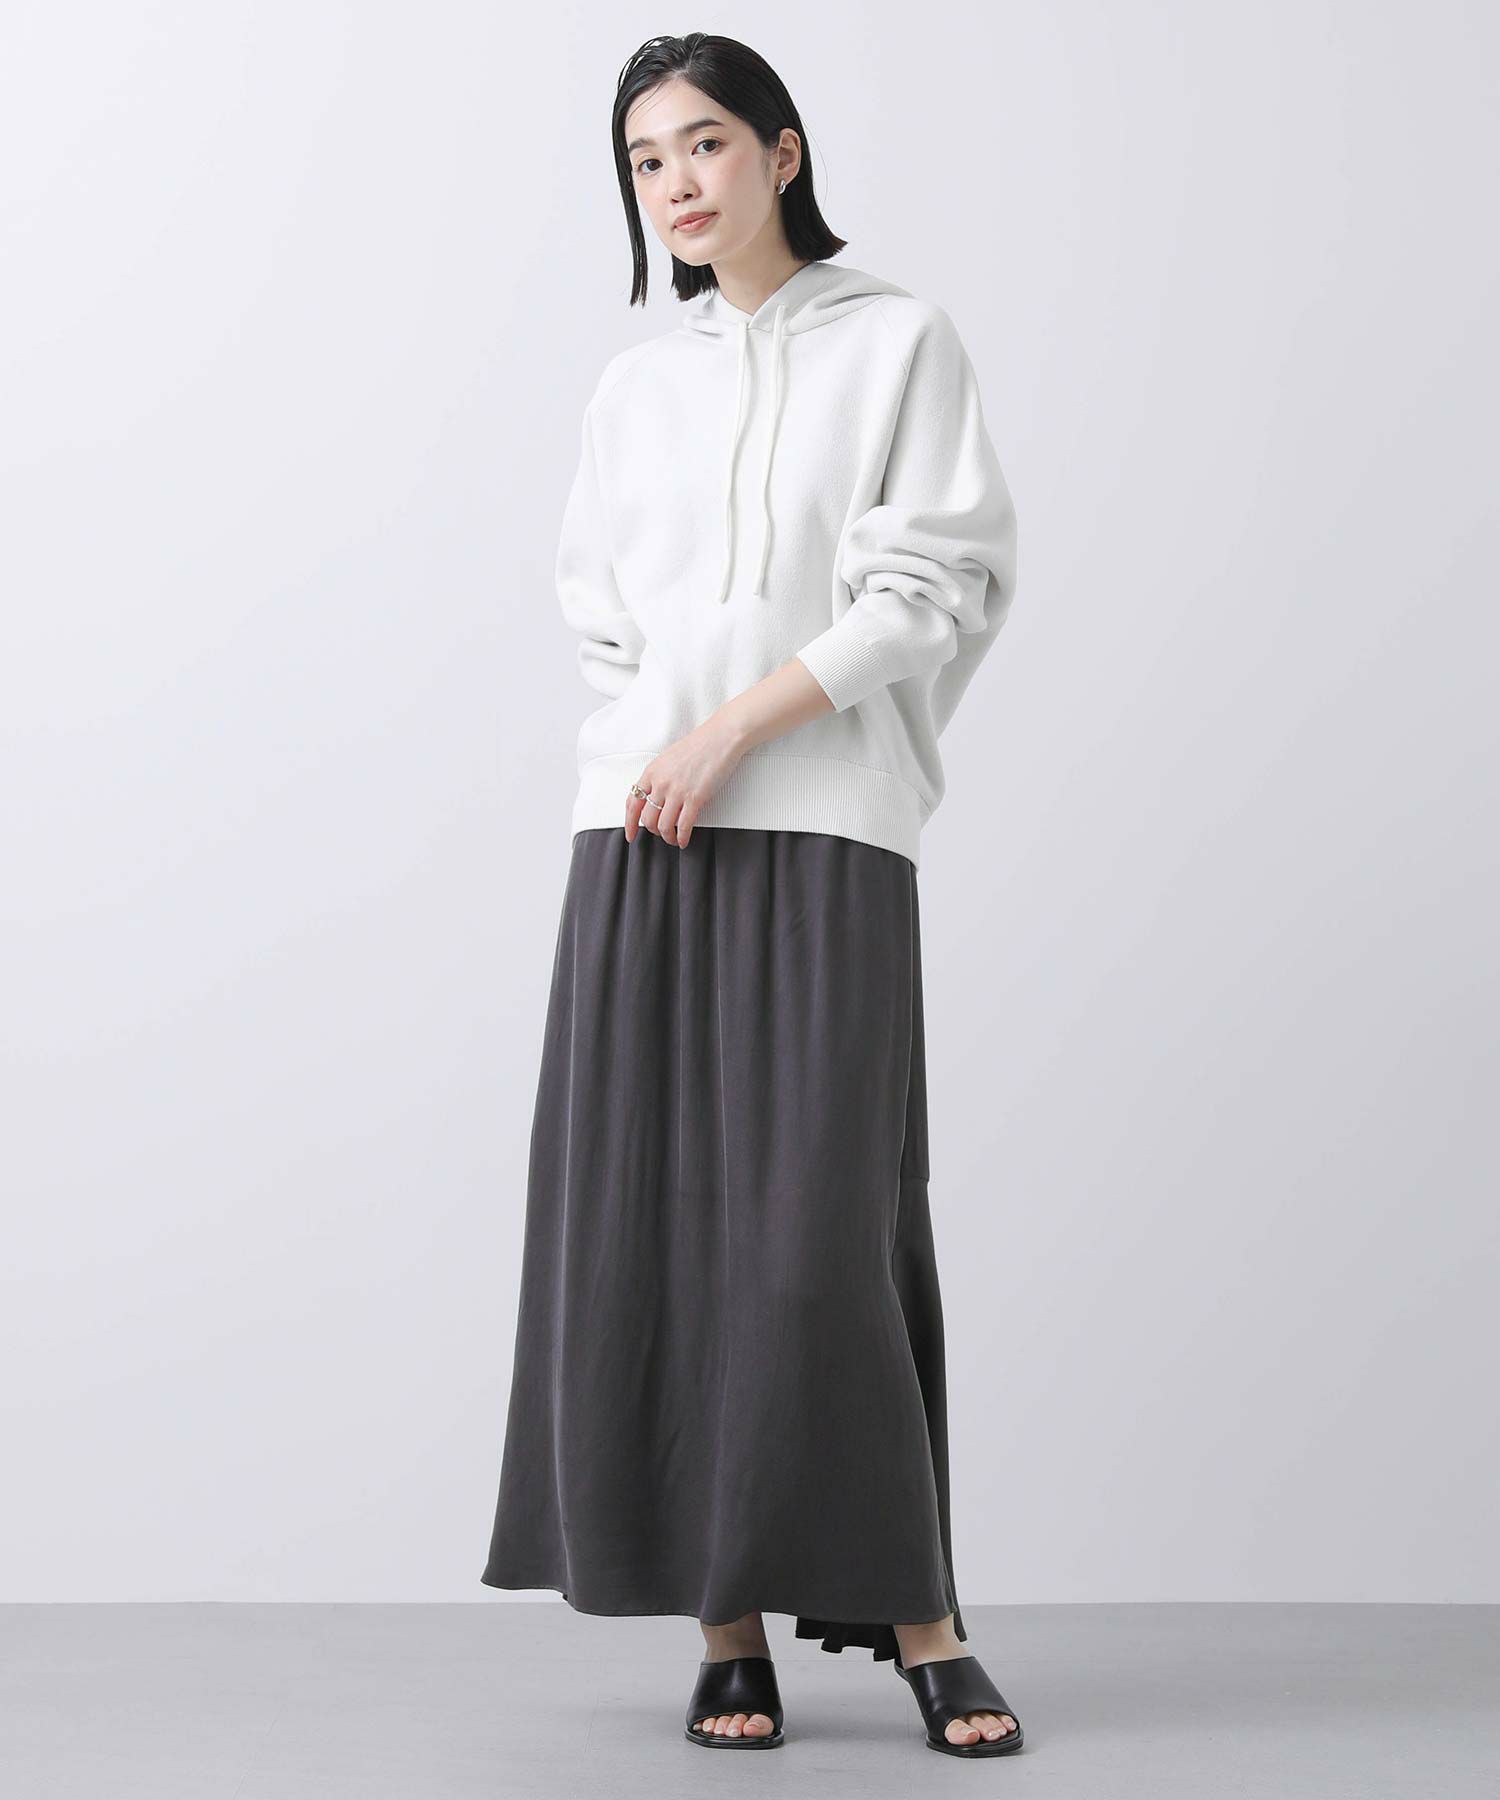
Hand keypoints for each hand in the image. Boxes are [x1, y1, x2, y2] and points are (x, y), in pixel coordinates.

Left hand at [626, 715, 748, 849]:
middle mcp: (661, 783)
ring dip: (667, 837)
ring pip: (663, 826)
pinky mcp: (695, 798)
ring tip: (673, 839)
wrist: (720, 738)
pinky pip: (683, 826)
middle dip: (653, 831)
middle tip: (660, 833)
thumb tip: (656, 796)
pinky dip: (682, 838)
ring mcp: (677, 791)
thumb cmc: (700, 746)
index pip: (633, 803)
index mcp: (652, 772)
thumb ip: (659, 777)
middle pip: (647, 818)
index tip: (630, 834)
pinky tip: (684, 840)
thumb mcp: (668, 759)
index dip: (629, 823)